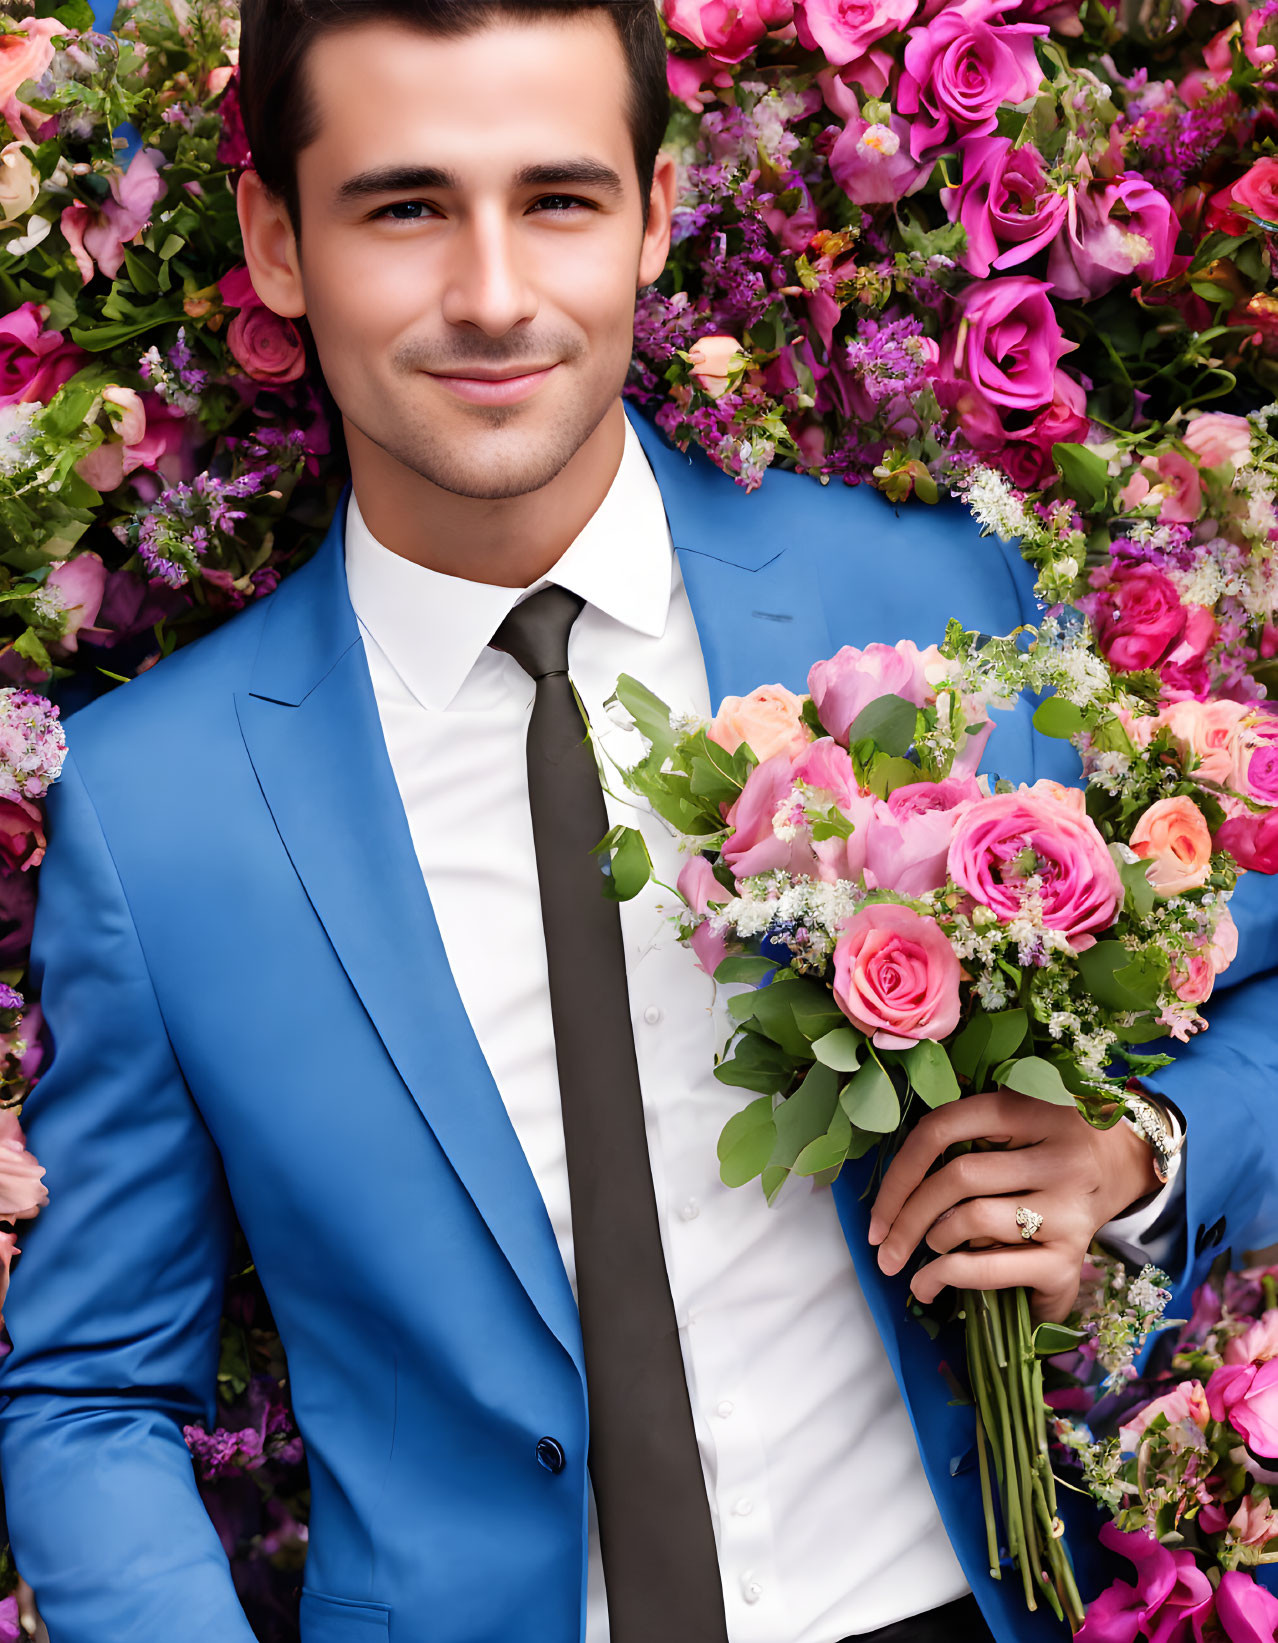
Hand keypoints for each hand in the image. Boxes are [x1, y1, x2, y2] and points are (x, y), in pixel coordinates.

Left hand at [866, 1090, 1161, 1322]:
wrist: (1125, 1163)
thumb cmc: (1044, 1145)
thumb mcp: (1013, 1120)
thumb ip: (965, 1135)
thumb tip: (895, 1192)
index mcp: (1026, 1109)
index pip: (942, 1129)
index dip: (898, 1173)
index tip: (875, 1213)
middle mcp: (1055, 1154)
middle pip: (955, 1177)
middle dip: (905, 1217)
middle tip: (882, 1246)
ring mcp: (1067, 1207)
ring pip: (972, 1219)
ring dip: (932, 1240)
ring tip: (928, 1252)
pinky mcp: (1071, 1255)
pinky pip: (994, 1268)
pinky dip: (951, 1278)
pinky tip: (932, 1284)